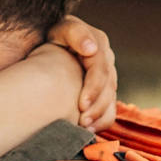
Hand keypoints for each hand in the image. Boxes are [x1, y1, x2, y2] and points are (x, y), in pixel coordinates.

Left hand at [45, 15, 116, 130]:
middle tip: (83, 121)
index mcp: (98, 43)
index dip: (94, 88)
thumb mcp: (61, 29)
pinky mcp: (103, 89)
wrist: (48, 46)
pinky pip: (110, 107)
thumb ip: (75, 33)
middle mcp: (106, 60)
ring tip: (85, 128)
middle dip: (97, 106)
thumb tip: (91, 49)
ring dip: (99, 115)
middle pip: (108, 87)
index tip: (82, 104)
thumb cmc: (52, 37)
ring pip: (111, 99)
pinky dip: (102, 120)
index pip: (101, 69)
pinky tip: (89, 130)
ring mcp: (106, 75)